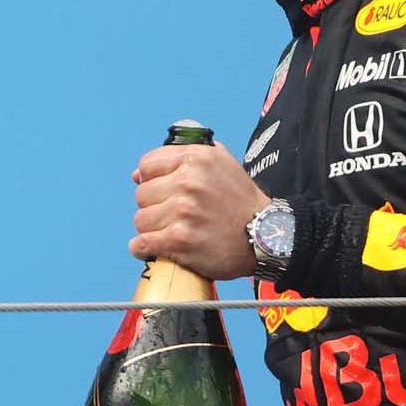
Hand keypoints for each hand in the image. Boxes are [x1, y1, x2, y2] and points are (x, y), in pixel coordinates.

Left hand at [130, 142, 269, 279]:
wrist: (267, 235)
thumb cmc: (242, 202)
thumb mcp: (221, 162)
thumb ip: (182, 157)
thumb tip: (138, 173)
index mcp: (195, 159)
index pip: (146, 166)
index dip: (150, 180)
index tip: (161, 191)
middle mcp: (188, 182)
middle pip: (141, 195)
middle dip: (154, 206)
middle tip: (173, 215)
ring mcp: (183, 211)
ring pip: (141, 220)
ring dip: (152, 229)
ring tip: (171, 231)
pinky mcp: (180, 240)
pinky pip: (142, 243)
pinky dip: (144, 248)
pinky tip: (154, 248)